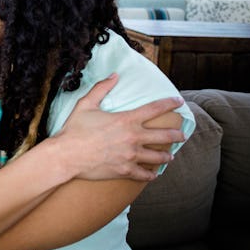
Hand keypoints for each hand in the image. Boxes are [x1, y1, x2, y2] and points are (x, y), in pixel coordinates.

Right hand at [55, 73, 185, 181]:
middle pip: (164, 136)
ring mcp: (131, 156)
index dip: (169, 104)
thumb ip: (101, 88)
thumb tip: (114, 75)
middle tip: (182, 135)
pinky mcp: (125, 170)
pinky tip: (153, 174)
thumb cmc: (74, 130)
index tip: (179, 102)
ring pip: (157, 157)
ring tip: (169, 157)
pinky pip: (144, 174)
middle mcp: (133, 138)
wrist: (67, 155)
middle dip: (176, 135)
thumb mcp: (86, 104)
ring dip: (166, 156)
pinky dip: (151, 174)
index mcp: (126, 120)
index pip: (154, 109)